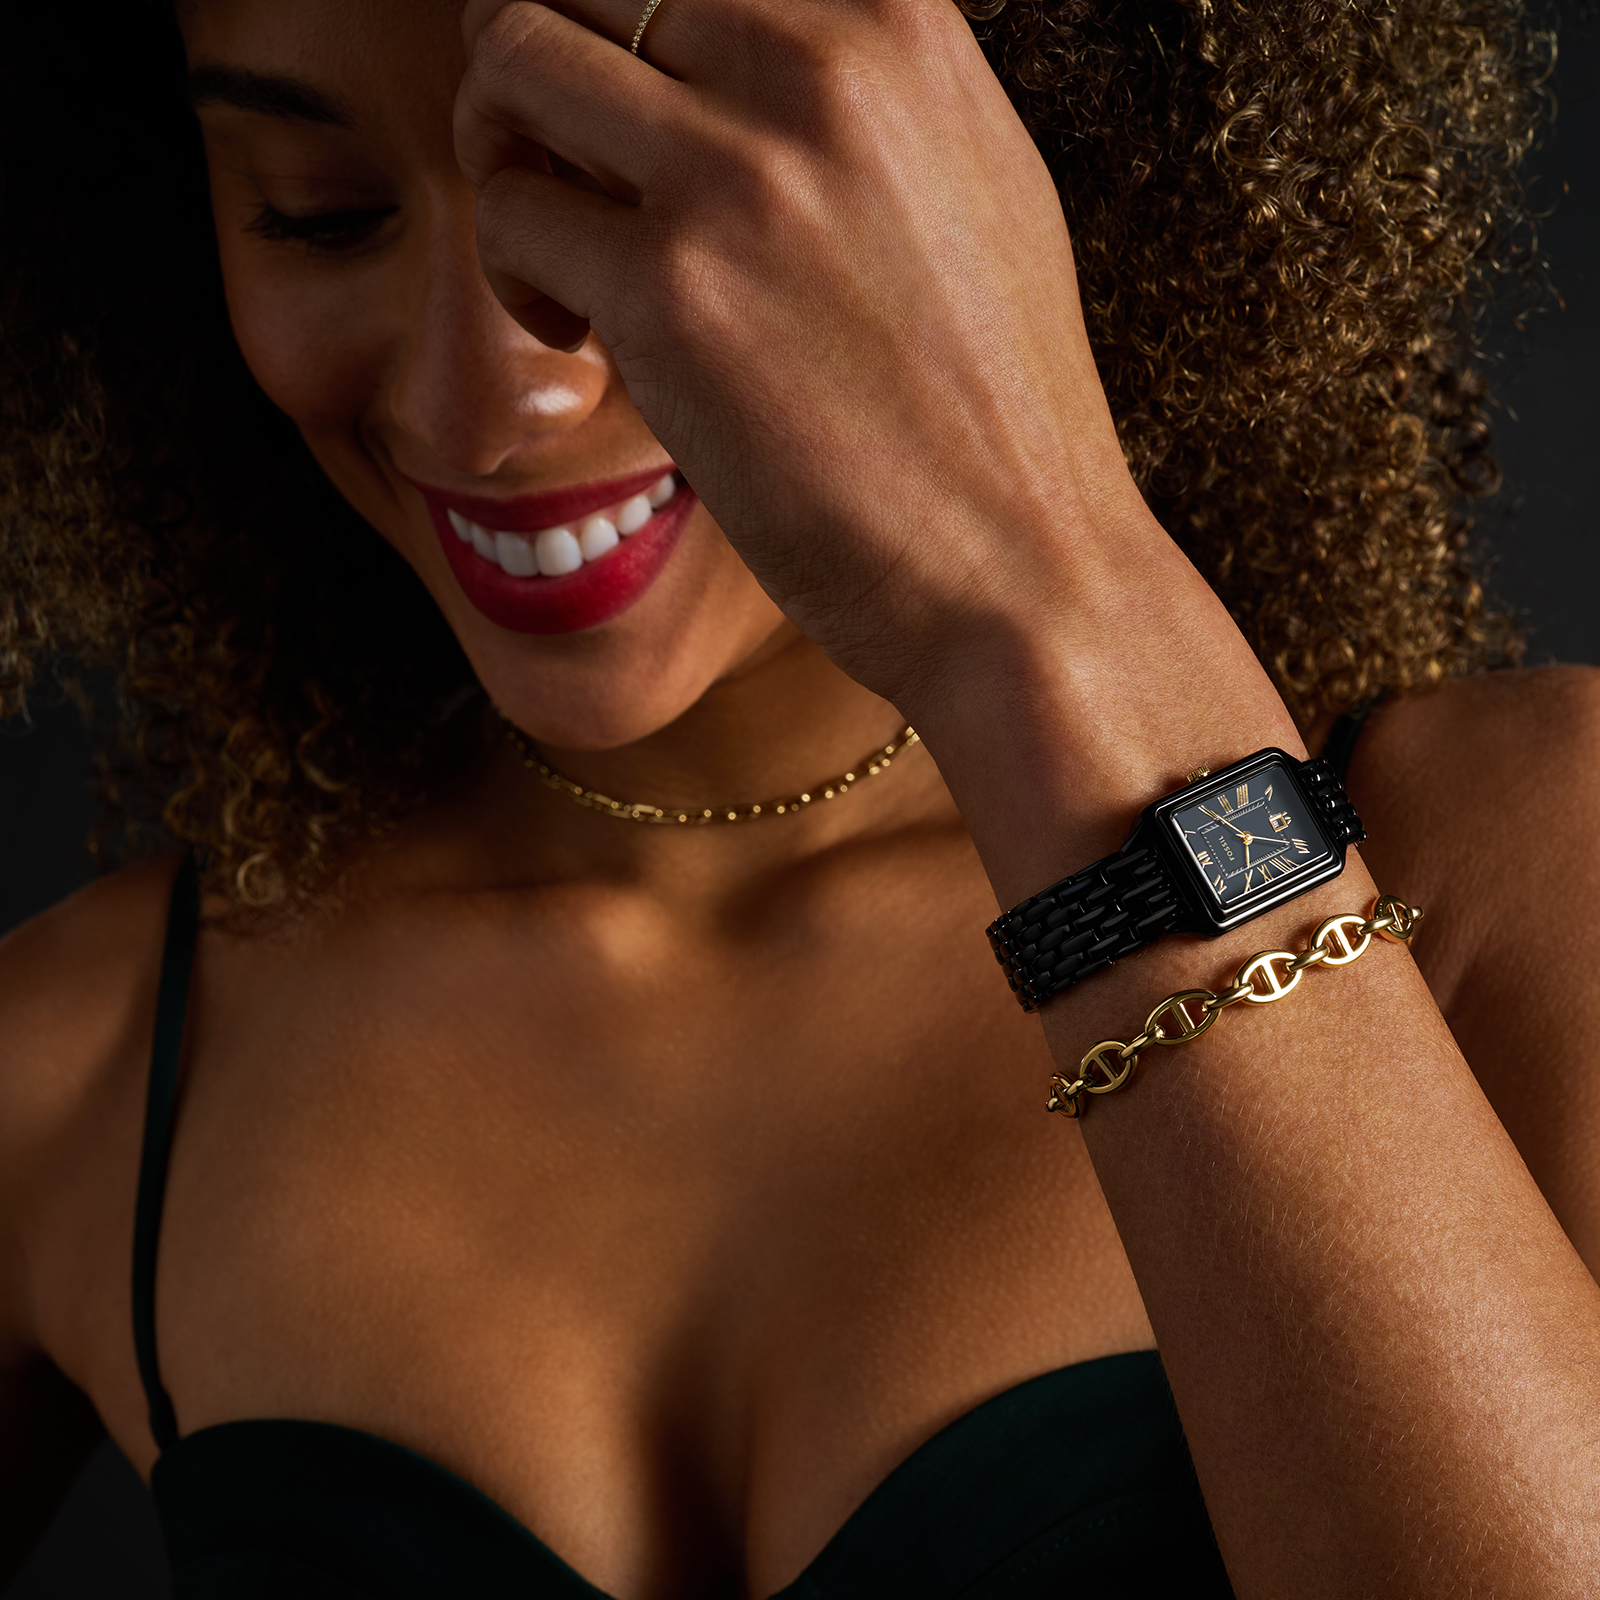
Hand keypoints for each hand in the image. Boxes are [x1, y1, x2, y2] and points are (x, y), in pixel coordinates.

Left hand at [454, 0, 1166, 705]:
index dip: (629, 17)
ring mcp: (736, 174)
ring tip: (560, 247)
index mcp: (898, 23)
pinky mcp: (667, 291)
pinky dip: (519, 274)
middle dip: (541, 64)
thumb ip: (871, 93)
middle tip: (561, 162)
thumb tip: (755, 50)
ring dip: (502, 144)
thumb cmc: (995, 406)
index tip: (626, 102)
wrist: (1019, 566)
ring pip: (513, 54)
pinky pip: (512, 215)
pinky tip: (584, 337)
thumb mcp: (977, 186)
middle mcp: (814, 64)